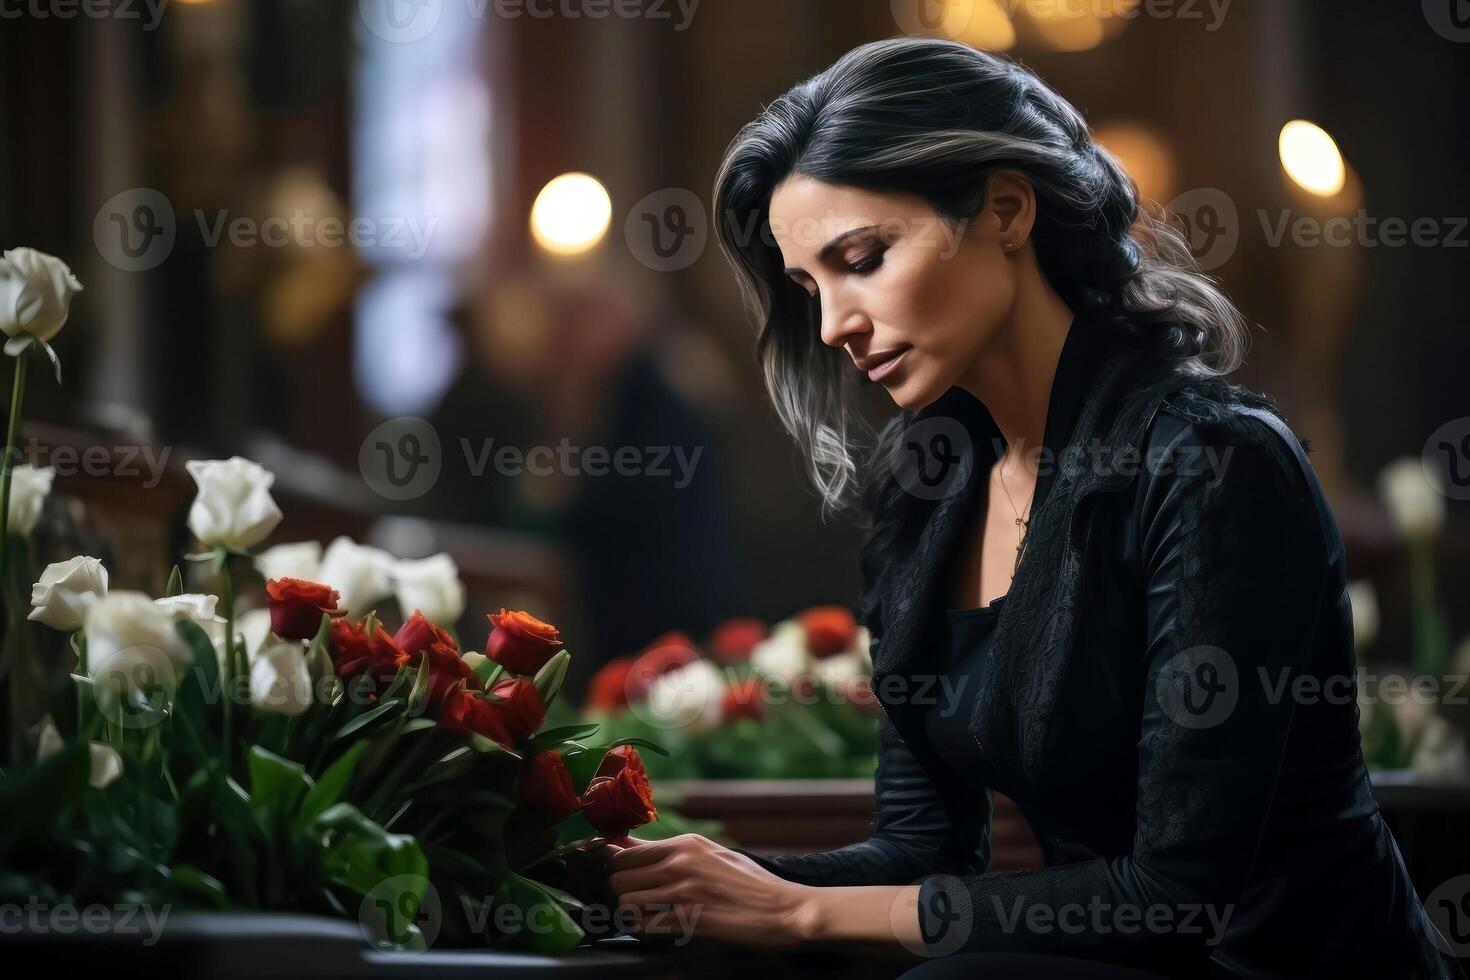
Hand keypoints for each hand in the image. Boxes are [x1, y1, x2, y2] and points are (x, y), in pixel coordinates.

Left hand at [603, 833, 814, 946]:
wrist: (785, 911)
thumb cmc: (751, 884)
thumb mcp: (712, 854)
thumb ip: (672, 852)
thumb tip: (629, 846)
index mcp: (686, 844)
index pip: (625, 851)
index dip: (619, 869)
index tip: (626, 879)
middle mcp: (680, 864)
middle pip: (618, 877)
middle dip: (622, 893)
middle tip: (638, 902)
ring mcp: (683, 893)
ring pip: (626, 902)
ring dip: (631, 914)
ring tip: (649, 918)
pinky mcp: (688, 922)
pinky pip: (643, 927)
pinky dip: (644, 932)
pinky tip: (659, 932)